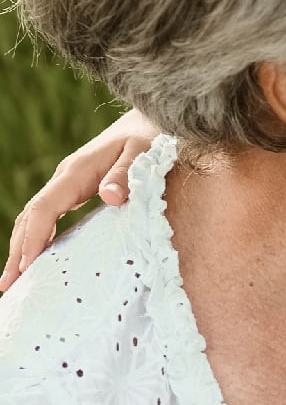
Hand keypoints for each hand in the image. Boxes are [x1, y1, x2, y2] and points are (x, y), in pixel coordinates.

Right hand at [0, 110, 154, 290]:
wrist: (151, 119)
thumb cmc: (149, 137)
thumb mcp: (142, 155)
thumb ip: (125, 175)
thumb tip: (108, 197)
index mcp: (77, 172)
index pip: (44, 209)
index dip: (33, 239)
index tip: (26, 268)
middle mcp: (65, 177)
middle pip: (31, 216)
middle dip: (18, 250)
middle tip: (7, 285)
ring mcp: (68, 182)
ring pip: (35, 216)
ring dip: (23, 245)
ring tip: (14, 279)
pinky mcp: (76, 188)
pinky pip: (48, 214)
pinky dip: (38, 236)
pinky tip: (37, 256)